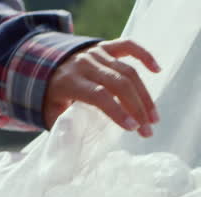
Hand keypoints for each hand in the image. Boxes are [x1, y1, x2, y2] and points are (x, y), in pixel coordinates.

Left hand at [44, 39, 160, 135]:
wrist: (43, 61)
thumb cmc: (50, 94)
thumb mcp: (50, 112)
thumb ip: (62, 126)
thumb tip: (75, 145)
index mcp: (71, 81)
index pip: (99, 95)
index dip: (117, 111)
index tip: (132, 128)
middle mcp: (86, 64)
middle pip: (119, 84)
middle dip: (136, 108)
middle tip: (148, 130)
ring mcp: (97, 53)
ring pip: (128, 71)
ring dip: (144, 95)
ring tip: (153, 118)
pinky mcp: (106, 46)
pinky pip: (128, 46)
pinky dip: (145, 56)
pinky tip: (157, 71)